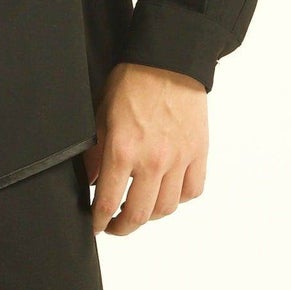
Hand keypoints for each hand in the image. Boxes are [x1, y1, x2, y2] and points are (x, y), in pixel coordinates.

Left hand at [83, 62, 207, 235]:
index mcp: (123, 150)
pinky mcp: (199, 153)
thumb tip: (91, 181)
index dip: (98, 221)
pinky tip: (166, 192)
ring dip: (150, 215)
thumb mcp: (100, 116)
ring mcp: (179, 158)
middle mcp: (153, 160)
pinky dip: (179, 198)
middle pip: (139, 215)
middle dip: (122, 227)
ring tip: (139, 209)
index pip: (108, 202)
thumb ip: (95, 154)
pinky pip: (192, 191)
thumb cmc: (132, 83)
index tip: (95, 226)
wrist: (168, 61)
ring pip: (167, 208)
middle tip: (114, 226)